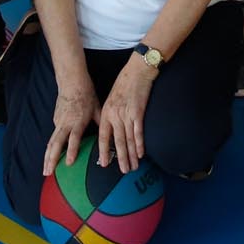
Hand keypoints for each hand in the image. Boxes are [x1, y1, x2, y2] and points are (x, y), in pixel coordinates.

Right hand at [42, 83, 97, 173]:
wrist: (72, 81)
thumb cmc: (87, 95)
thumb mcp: (97, 108)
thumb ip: (101, 123)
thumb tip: (110, 136)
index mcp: (78, 121)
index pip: (73, 138)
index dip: (72, 150)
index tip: (69, 163)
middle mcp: (66, 123)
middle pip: (56, 144)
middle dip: (51, 159)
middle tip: (48, 172)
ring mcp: (59, 122)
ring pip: (51, 142)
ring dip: (47, 157)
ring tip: (45, 170)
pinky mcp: (55, 120)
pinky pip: (53, 135)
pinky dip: (50, 148)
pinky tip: (49, 158)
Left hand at [95, 60, 156, 174]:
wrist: (137, 72)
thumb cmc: (124, 84)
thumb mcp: (111, 100)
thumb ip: (111, 115)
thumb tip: (112, 129)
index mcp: (106, 113)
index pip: (103, 137)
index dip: (104, 151)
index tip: (105, 164)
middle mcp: (115, 116)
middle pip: (117, 141)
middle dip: (121, 158)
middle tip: (123, 171)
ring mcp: (126, 115)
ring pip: (128, 139)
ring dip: (131, 155)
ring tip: (133, 167)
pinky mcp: (138, 112)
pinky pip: (138, 131)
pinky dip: (139, 143)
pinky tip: (140, 153)